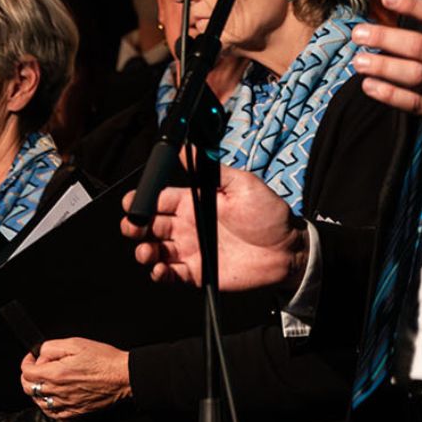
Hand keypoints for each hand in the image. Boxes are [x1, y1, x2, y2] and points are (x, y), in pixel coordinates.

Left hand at [20, 338, 130, 418]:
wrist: (123, 377)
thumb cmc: (103, 360)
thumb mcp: (75, 343)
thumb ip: (51, 348)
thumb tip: (39, 356)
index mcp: (55, 375)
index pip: (26, 372)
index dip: (27, 362)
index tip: (32, 358)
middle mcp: (57, 393)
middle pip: (28, 389)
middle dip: (29, 377)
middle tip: (38, 369)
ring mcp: (65, 406)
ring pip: (39, 403)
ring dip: (39, 391)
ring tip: (49, 382)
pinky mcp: (74, 415)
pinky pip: (54, 415)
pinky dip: (50, 406)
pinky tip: (57, 398)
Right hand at [121, 164, 305, 290]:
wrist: (288, 250)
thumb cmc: (269, 215)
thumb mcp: (242, 184)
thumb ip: (212, 170)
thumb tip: (187, 148)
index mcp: (195, 202)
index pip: (160, 199)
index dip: (143, 200)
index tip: (133, 203)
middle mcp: (189, 226)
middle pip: (151, 225)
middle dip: (135, 226)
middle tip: (133, 227)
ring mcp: (192, 250)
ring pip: (156, 250)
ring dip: (144, 251)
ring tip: (146, 251)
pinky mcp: (198, 272)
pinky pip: (171, 274)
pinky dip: (160, 273)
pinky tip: (159, 269)